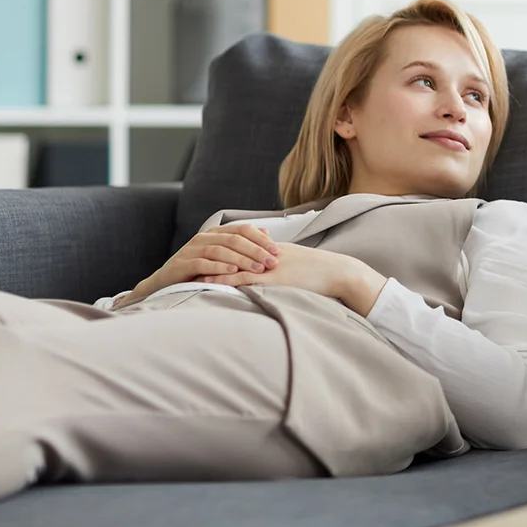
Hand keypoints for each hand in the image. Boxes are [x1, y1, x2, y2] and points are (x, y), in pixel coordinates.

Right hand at [117, 225, 280, 307]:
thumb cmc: (198, 270)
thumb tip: (266, 232)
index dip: (261, 239)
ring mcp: (192, 250)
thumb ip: (241, 244)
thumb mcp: (221, 256)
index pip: (242, 229)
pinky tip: (233, 273)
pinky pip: (203, 263)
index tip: (277, 251)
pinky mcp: (182, 264)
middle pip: (234, 239)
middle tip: (272, 262)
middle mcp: (204, 238)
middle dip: (256, 250)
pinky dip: (219, 267)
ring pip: (221, 250)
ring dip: (242, 259)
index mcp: (215, 233)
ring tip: (258, 268)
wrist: (165, 283)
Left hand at [196, 243, 387, 316]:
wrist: (339, 273)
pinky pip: (243, 277)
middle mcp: (266, 253)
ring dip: (210, 267)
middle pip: (231, 251)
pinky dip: (224, 278)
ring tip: (188, 271)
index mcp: (272, 249)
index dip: (220, 249)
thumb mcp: (297, 261)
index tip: (201, 254)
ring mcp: (268, 265)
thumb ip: (280, 261)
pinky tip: (208, 282)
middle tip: (187, 261)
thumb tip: (266, 267)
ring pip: (232, 263)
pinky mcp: (272, 278)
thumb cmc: (321, 272)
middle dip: (209, 256)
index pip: (239, 244)